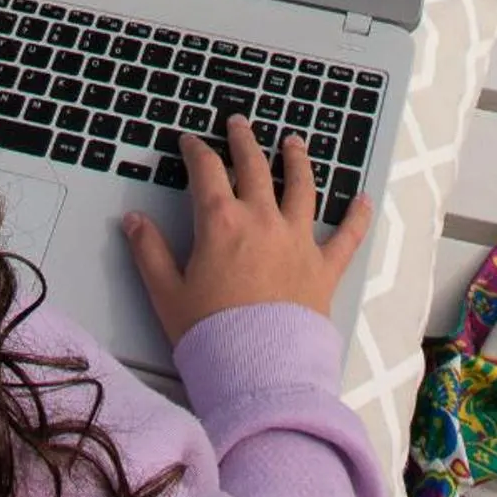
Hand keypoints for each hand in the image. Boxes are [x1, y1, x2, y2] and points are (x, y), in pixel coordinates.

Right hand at [122, 116, 374, 349]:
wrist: (259, 373)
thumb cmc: (210, 336)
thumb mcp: (166, 294)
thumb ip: (148, 251)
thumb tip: (132, 220)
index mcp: (221, 223)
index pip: (207, 171)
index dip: (197, 151)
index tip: (191, 141)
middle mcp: (262, 220)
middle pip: (254, 166)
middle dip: (244, 140)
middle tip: (239, 123)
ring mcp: (297, 241)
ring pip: (301, 187)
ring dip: (297, 160)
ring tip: (294, 143)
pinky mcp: (324, 268)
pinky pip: (347, 237)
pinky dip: (357, 216)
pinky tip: (364, 198)